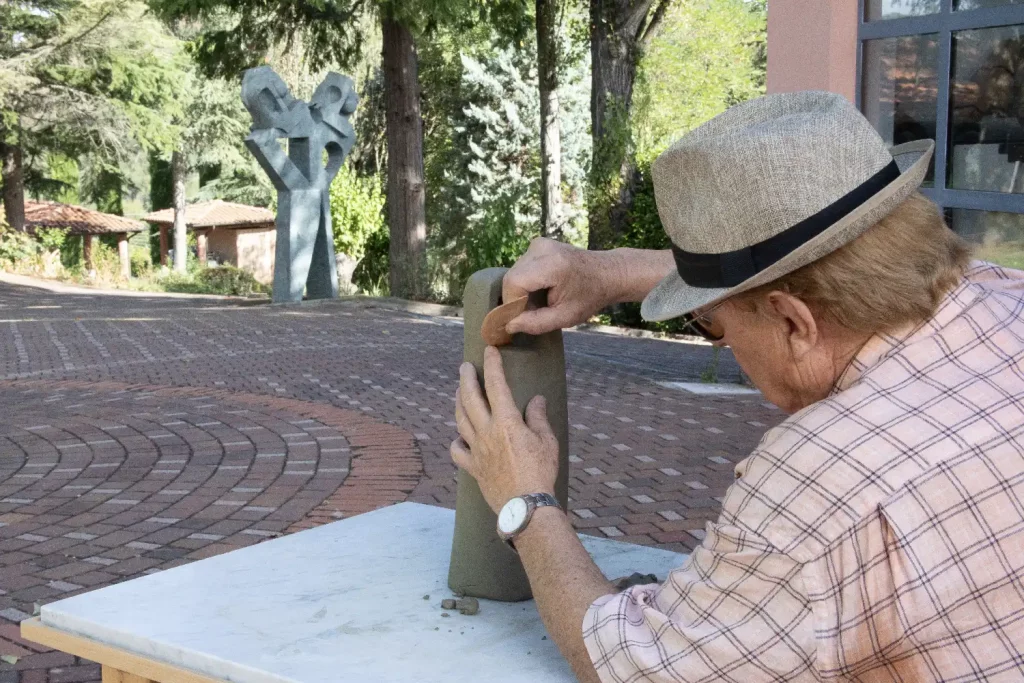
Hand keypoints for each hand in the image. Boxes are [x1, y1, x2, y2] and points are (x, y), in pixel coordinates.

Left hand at [451, 346, 558, 512]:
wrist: (525, 505)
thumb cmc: (541, 472)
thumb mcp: (547, 440)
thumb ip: (538, 417)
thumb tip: (536, 400)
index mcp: (506, 422)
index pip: (496, 385)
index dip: (492, 366)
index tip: (489, 351)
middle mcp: (486, 432)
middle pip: (469, 398)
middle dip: (465, 379)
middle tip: (464, 367)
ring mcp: (476, 450)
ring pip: (460, 420)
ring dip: (458, 402)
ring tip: (459, 393)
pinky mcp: (473, 467)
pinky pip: (457, 450)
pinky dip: (456, 439)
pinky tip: (459, 436)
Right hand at [502, 238, 620, 335]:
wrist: (607, 273)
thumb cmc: (590, 296)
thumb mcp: (566, 317)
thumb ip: (536, 323)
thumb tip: (509, 325)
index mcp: (551, 265)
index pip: (514, 283)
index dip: (513, 303)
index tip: (524, 317)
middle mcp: (542, 248)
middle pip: (511, 277)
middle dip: (517, 298)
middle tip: (534, 311)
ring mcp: (539, 243)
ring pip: (514, 272)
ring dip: (521, 290)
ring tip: (541, 299)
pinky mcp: (538, 243)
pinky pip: (521, 267)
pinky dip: (526, 281)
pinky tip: (542, 288)